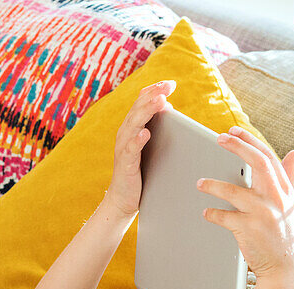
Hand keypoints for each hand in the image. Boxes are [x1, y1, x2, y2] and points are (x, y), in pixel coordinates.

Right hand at [104, 80, 174, 218]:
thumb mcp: (148, 145)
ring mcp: (124, 147)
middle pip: (138, 109)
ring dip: (147, 111)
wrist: (123, 199)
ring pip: (134, 124)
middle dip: (153, 95)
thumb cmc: (139, 171)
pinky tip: (145, 133)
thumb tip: (168, 107)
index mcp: (132, 127)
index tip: (170, 83)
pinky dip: (137, 140)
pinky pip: (130, 149)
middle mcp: (125, 133)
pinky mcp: (126, 164)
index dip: (154, 91)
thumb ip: (156, 126)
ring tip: (160, 101)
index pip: (141, 102)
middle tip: (167, 86)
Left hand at [197, 127, 293, 280]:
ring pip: (234, 191)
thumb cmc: (284, 235)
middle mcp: (277, 199)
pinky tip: (207, 212)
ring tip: (200, 182)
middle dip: (238, 147)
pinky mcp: (250, 230)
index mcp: (284, 190)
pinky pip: (225, 217)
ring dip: (213, 185)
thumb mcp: (290, 204)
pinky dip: (213, 213)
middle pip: (258, 163)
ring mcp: (264, 214)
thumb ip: (288, 177)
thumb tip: (293, 152)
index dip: (250, 141)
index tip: (233, 131)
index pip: (268, 157)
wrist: (284, 269)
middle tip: (219, 138)